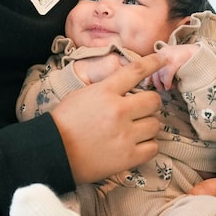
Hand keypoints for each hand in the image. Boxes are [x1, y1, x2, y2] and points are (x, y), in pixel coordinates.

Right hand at [51, 53, 163, 184]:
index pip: (136, 71)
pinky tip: (136, 145)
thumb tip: (127, 86)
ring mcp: (125, 135)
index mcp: (106, 92)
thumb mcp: (82, 94)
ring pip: (156, 124)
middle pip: (153, 100)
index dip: (154, 62)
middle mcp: (119, 111)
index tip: (163, 58)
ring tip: (135, 130)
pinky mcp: (128, 157)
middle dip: (150, 104)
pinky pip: (153, 147)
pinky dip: (147, 146)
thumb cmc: (64, 122)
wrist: (52, 152)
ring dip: (148, 126)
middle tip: (141, 110)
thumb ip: (106, 88)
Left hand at [151, 44, 198, 89]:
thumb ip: (164, 66)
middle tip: (160, 88)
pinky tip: (169, 86)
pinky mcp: (174, 61)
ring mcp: (167, 57)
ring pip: (160, 73)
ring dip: (163, 83)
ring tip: (168, 87)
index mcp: (161, 52)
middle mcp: (162, 53)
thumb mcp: (172, 59)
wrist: (199, 52)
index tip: (146, 84)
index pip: (149, 64)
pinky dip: (167, 82)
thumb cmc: (186, 58)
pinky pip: (167, 74)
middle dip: (156, 81)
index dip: (148, 75)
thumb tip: (153, 79)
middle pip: (153, 70)